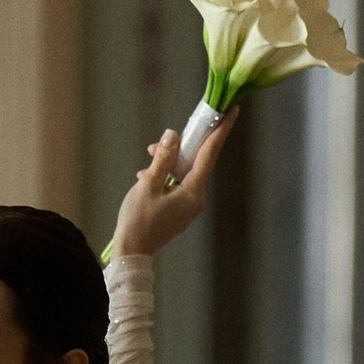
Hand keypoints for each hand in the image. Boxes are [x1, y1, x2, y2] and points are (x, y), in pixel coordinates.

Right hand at [111, 115, 228, 262]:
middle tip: (177, 130)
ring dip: (169, 161)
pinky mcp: (180, 210)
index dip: (220, 130)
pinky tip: (147, 175)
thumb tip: (173, 135)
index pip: (210, 153)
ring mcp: (189, 206)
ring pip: (185, 172)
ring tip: (149, 155)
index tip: (231, 111)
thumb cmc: (138, 220)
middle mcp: (197, 199)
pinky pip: (178, 184)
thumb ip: (163, 157)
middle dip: (184, 144)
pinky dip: (166, 175)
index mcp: (193, 192)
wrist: (132, 252)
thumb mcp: (148, 184)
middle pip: (197, 161)